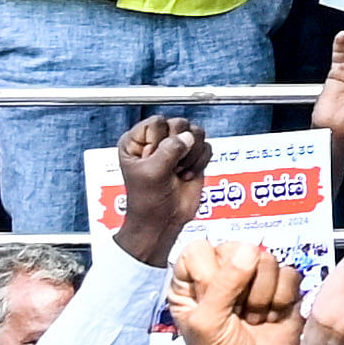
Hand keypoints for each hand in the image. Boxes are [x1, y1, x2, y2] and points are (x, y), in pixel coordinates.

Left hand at [108, 115, 210, 269]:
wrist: (162, 222)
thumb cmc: (147, 202)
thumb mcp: (152, 173)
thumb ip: (169, 151)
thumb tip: (188, 137)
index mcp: (136, 141)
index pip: (157, 122)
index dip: (160, 140)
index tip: (155, 159)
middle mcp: (156, 141)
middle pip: (179, 124)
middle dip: (179, 148)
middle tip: (170, 166)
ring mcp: (176, 149)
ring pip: (196, 133)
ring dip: (191, 155)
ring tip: (178, 170)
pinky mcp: (193, 158)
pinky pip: (206, 147)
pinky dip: (200, 163)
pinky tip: (186, 175)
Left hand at [161, 235, 307, 344]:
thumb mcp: (206, 324)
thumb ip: (222, 285)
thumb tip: (249, 251)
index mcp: (192, 281)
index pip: (200, 248)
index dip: (211, 268)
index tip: (213, 294)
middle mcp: (223, 275)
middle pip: (238, 249)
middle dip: (242, 285)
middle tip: (237, 313)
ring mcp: (254, 281)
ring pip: (267, 260)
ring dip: (262, 296)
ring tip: (254, 319)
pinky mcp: (283, 290)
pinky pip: (289, 274)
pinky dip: (282, 299)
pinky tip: (272, 318)